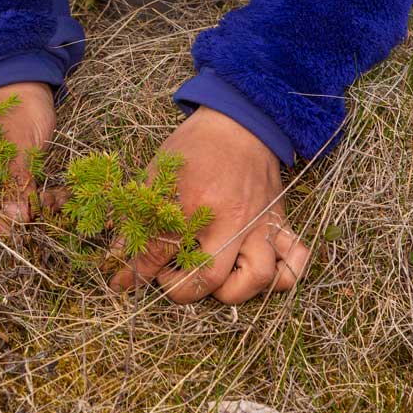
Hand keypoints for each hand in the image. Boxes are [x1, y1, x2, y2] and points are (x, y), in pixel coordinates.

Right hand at [0, 81, 54, 233]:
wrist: (28, 81)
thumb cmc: (19, 104)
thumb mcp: (19, 141)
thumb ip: (16, 178)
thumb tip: (15, 215)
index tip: (13, 229)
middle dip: (15, 215)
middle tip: (40, 212)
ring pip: (4, 202)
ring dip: (29, 207)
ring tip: (53, 200)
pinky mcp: (5, 172)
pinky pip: (16, 194)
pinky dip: (34, 198)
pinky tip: (53, 196)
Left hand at [109, 107, 309, 303]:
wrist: (239, 121)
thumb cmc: (195, 147)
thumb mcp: (159, 174)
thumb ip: (138, 216)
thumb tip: (117, 255)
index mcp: (194, 201)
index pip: (160, 252)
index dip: (135, 273)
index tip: (122, 282)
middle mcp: (232, 218)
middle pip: (210, 278)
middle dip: (183, 290)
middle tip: (169, 278)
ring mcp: (261, 223)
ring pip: (259, 279)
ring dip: (233, 291)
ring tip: (212, 281)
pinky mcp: (281, 222)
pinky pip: (295, 260)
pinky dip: (282, 276)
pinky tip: (255, 274)